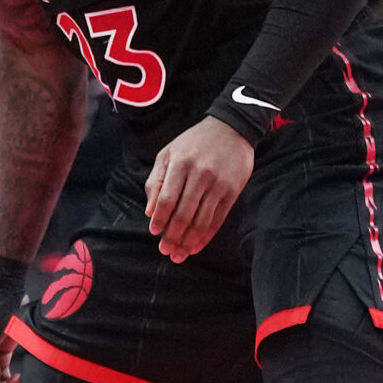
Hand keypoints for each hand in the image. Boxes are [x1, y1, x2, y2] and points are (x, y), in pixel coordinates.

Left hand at [145, 117, 254, 261]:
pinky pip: (218, 219)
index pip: (167, 199)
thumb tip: (150, 211)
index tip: (154, 232)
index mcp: (180, 164)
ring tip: (179, 254)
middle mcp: (200, 175)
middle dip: (173, 236)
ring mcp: (218, 184)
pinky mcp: (232, 191)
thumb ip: (156, 180)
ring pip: (201, 221)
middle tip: (165, 251)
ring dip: (188, 241)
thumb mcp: (168, 153)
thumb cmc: (194, 142)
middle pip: (184, 214)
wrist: (232, 128)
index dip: (160, 218)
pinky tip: (196, 246)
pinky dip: (206, 236)